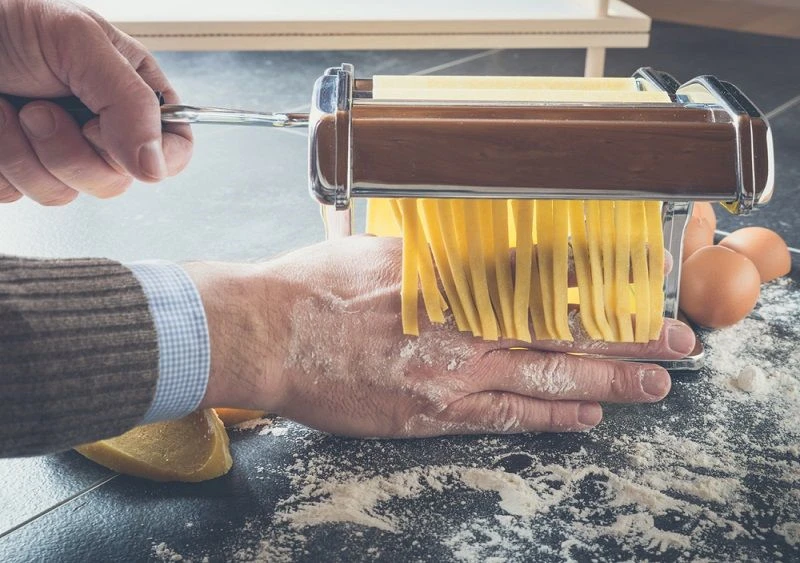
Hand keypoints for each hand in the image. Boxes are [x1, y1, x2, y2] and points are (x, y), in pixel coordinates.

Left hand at [0, 0, 191, 204]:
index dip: (151, 154)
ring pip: (64, 193)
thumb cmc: (11, 18)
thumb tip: (155, 168)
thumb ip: (129, 101)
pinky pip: (18, 195)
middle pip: (115, 181)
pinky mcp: (20, 171)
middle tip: (39, 107)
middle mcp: (103, 128)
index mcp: (133, 93)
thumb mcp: (80, 41)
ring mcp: (61, 153)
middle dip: (68, 151)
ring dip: (24, 154)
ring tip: (10, 109)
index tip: (102, 130)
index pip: (174, 149)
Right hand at [188, 236, 695, 436]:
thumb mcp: (380, 251)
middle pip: (560, 337)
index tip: (643, 297)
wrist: (267, 333)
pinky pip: (503, 418)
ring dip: (604, 384)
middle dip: (625, 343)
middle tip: (677, 347)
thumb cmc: (315, 287)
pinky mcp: (430, 414)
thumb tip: (471, 252)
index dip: (600, 296)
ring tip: (652, 387)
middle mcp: (463, 329)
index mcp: (453, 282)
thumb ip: (435, 258)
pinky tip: (585, 420)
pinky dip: (549, 420)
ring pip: (545, 382)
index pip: (545, 288)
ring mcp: (450, 376)